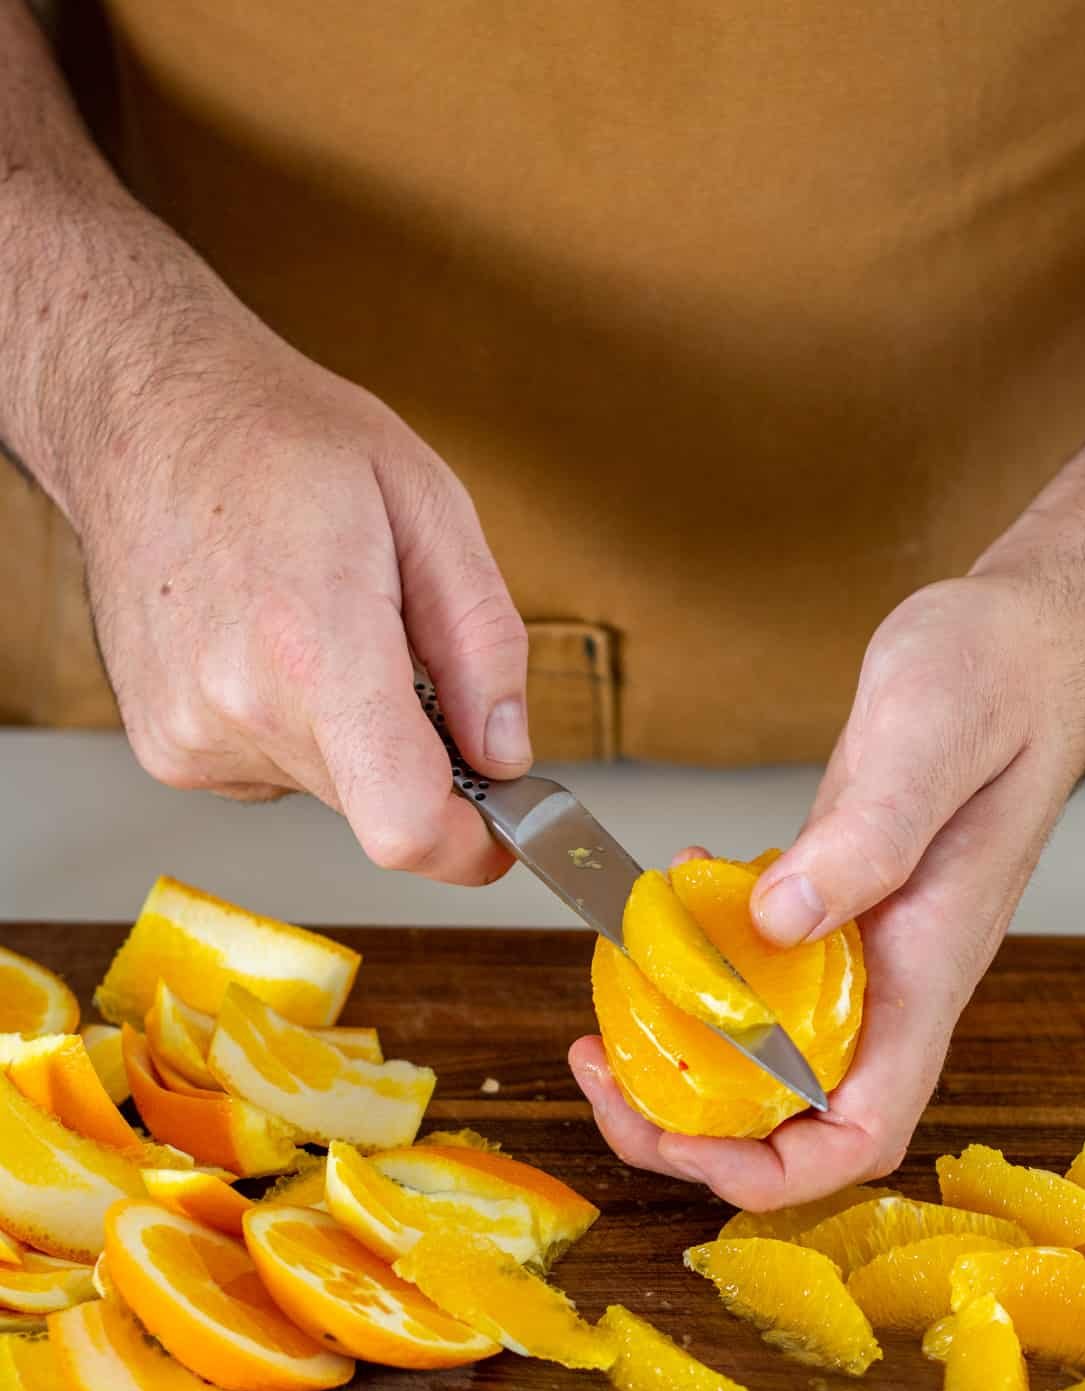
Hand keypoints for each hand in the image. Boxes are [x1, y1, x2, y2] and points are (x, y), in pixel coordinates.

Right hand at [72, 283, 528, 883]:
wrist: (144, 416)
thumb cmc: (282, 441)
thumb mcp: (429, 506)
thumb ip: (483, 644)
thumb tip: (505, 753)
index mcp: (314, 646)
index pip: (405, 824)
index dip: (471, 845)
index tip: (505, 826)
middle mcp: (238, 705)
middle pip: (381, 807)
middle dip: (419, 756)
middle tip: (403, 654)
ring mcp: (190, 735)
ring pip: (332, 791)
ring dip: (355, 735)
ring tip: (316, 624)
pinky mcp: (166, 749)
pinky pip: (276, 775)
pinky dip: (298, 729)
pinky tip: (268, 645)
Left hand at [571, 573, 1084, 1207]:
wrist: (1032, 646)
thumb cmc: (1003, 683)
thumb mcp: (929, 739)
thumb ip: (867, 837)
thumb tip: (780, 920)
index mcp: (927, 973)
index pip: (862, 1133)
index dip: (772, 1169)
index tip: (681, 1137)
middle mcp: (893, 986)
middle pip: (797, 1123)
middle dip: (693, 1129)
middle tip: (602, 1072)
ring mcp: (862, 952)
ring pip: (768, 1059)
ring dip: (684, 1059)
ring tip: (606, 1020)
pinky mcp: (834, 908)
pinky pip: (759, 977)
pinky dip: (700, 966)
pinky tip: (672, 897)